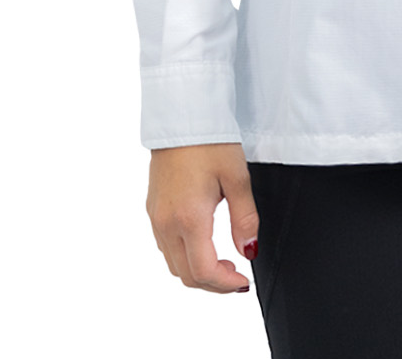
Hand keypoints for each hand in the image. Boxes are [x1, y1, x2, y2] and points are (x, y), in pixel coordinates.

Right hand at [146, 142, 259, 292]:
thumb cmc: (210, 141)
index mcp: (189, 218)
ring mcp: (156, 217)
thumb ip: (245, 219)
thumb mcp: (237, 177)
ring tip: (222, 261)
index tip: (243, 281)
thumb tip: (249, 250)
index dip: (226, 285)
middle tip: (236, 275)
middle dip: (213, 283)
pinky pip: (165, 246)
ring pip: (173, 264)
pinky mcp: (152, 209)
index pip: (204, 271)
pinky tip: (202, 243)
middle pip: (186, 275)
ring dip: (197, 272)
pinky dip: (184, 256)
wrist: (182, 116)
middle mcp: (167, 223)